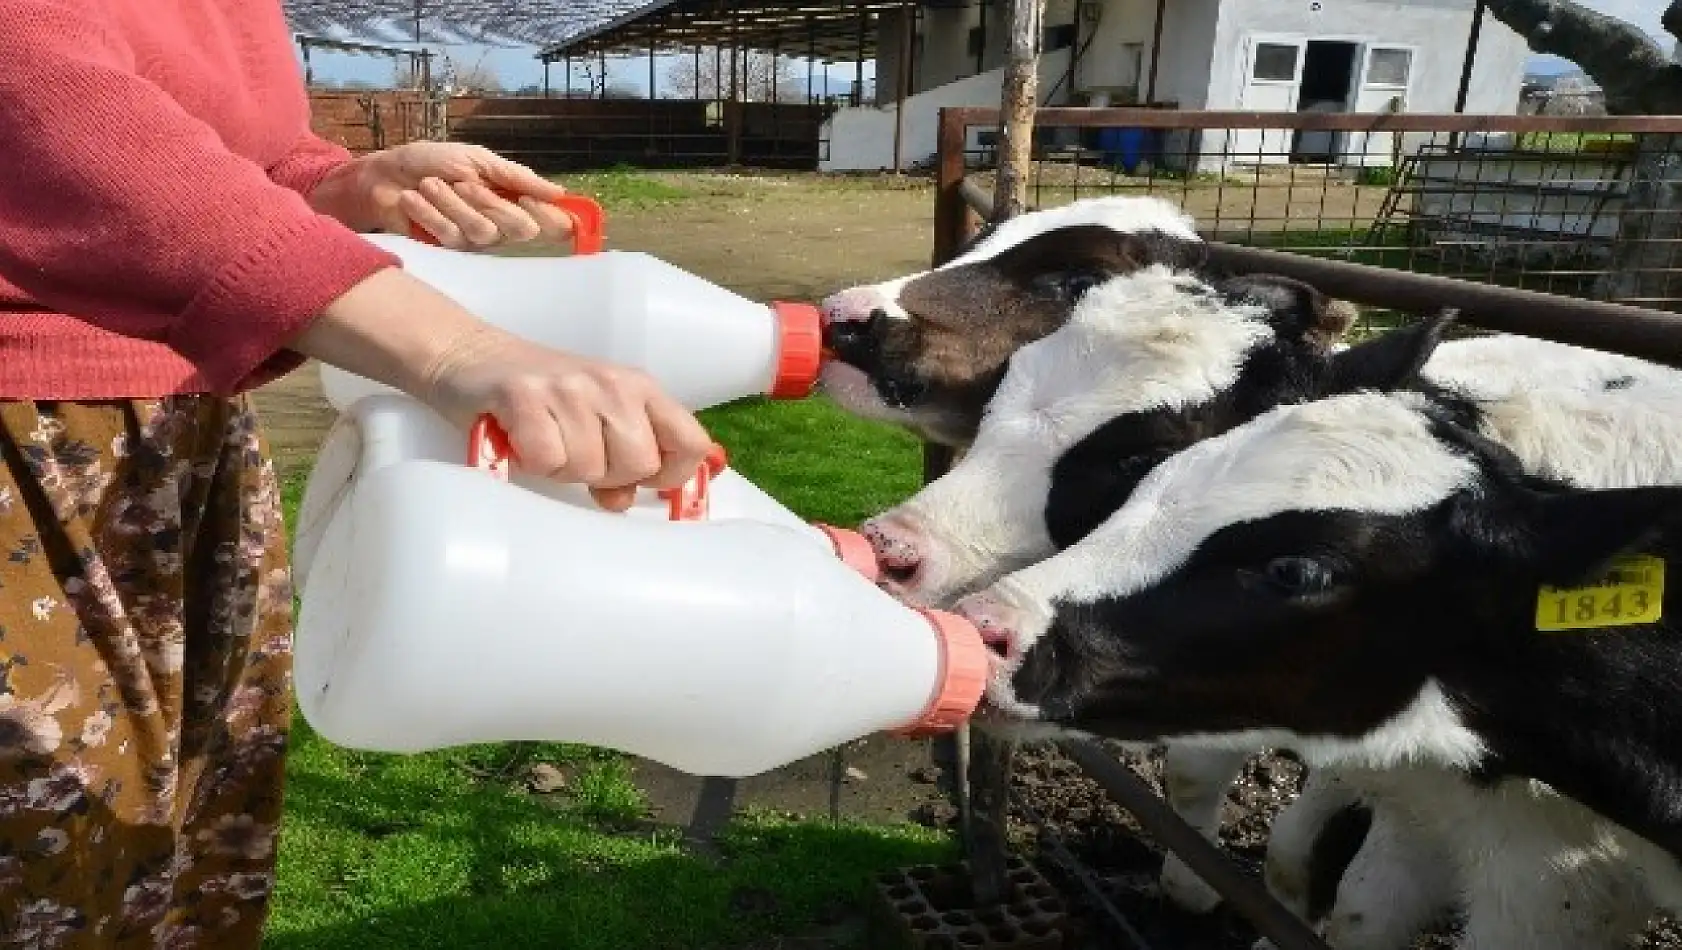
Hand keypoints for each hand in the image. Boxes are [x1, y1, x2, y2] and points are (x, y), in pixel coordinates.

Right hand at [292, 268, 712, 511]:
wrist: (469, 354)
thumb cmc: (539, 397)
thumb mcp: (592, 419)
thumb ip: (621, 458)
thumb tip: (625, 501)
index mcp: (639, 387)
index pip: (692, 443)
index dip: (672, 475)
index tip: (641, 480)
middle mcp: (612, 384)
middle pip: (639, 463)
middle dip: (607, 475)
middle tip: (575, 454)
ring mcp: (569, 388)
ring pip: (590, 468)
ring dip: (562, 469)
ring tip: (544, 441)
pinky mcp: (525, 396)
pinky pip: (547, 461)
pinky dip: (530, 462)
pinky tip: (520, 440)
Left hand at [310, 142, 574, 249]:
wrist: (384, 175)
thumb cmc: (429, 162)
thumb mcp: (476, 159)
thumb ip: (515, 176)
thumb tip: (558, 193)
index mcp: (512, 200)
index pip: (550, 221)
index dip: (550, 216)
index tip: (529, 198)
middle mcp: (499, 224)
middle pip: (523, 229)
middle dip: (494, 203)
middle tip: (466, 184)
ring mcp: (474, 240)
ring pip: (484, 231)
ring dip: (454, 203)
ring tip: (430, 184)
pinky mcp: (447, 249)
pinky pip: (451, 235)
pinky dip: (431, 212)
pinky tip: (413, 198)